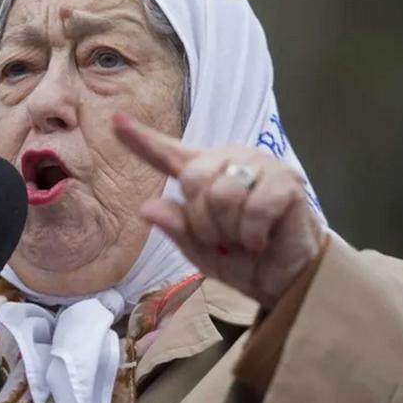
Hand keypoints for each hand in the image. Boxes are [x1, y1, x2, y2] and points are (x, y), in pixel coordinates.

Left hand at [113, 112, 324, 309]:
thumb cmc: (242, 260)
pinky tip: (261, 239)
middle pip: (193, 179)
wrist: (285, 281)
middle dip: (203, 222)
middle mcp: (230, 160)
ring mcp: (260, 166)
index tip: (115, 121)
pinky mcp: (287, 180)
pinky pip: (255, 208)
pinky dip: (253, 234)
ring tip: (243, 239)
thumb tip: (147, 208)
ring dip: (230, 230)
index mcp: (204, 173)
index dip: (140, 139)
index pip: (167, 154)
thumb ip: (175, 227)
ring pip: (222, 195)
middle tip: (222, 239)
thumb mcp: (198, 250)